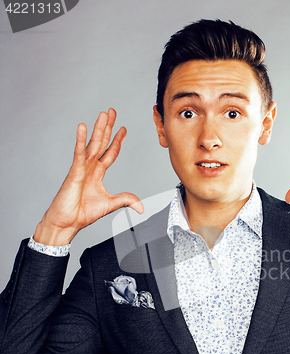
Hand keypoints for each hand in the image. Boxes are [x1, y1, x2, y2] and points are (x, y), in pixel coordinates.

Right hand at [34, 109, 142, 245]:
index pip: (110, 153)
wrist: (67, 222)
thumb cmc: (82, 213)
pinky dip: (81, 140)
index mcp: (97, 173)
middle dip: (108, 127)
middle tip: (112, 112)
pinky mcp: (74, 172)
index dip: (117, 141)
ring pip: (92, 144)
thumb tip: (140, 205)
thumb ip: (125, 200)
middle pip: (101, 143)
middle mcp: (90, 167)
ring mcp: (81, 168)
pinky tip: (83, 127)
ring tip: (103, 114)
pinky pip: (79, 154)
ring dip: (98, 128)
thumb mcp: (110, 204)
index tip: (123, 129)